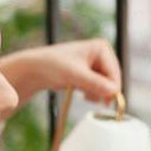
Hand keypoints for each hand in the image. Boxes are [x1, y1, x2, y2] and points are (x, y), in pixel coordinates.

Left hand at [1, 39, 122, 104]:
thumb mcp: (76, 75)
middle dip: (104, 91)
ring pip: (106, 86)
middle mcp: (102, 54)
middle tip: (94, 100)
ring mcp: (96, 64)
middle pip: (113, 80)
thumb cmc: (53, 65)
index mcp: (102, 47)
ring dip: (97, 93)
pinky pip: (99, 88)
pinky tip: (83, 94)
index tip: (107, 102)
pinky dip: (93, 94)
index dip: (113, 88)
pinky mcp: (90, 74)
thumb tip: (114, 92)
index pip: (114, 72)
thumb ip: (96, 84)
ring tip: (84, 94)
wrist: (36, 69)